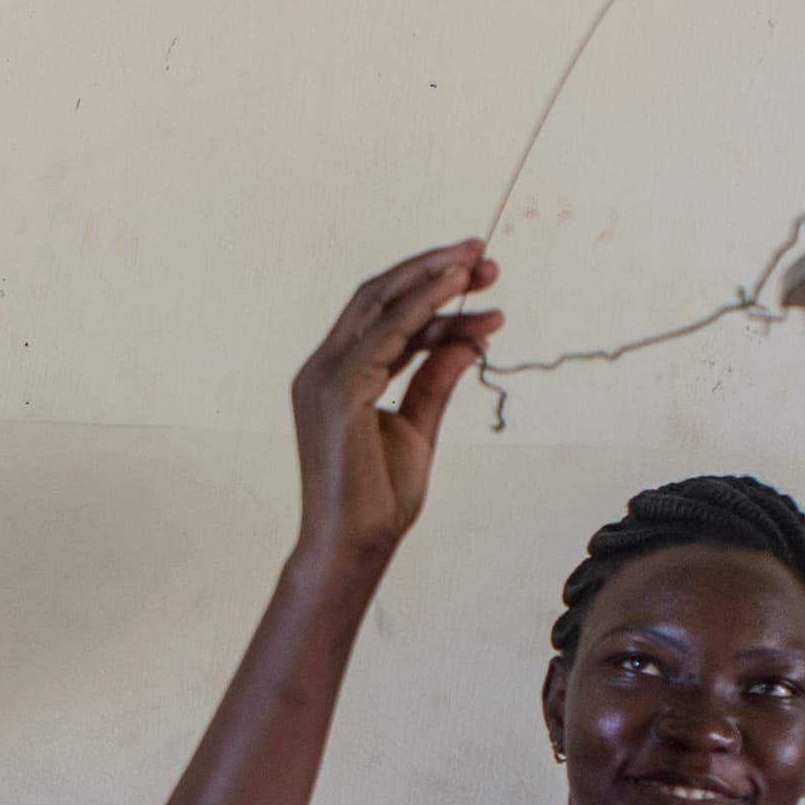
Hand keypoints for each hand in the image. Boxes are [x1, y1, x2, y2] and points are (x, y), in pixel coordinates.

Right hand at [292, 242, 501, 569]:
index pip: (382, 316)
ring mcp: (324, 377)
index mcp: (334, 377)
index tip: (479, 280)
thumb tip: (466, 340)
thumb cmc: (378, 499)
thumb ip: (434, 379)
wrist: (354, 548)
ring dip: (434, 280)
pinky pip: (386, 335)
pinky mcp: (338, 391)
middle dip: (432, 271)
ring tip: (481, 267)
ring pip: (381, 305)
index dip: (430, 292)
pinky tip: (458, 295)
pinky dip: (424, 309)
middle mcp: (321, 369)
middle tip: (484, 257)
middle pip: (377, 296)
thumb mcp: (418, 427)